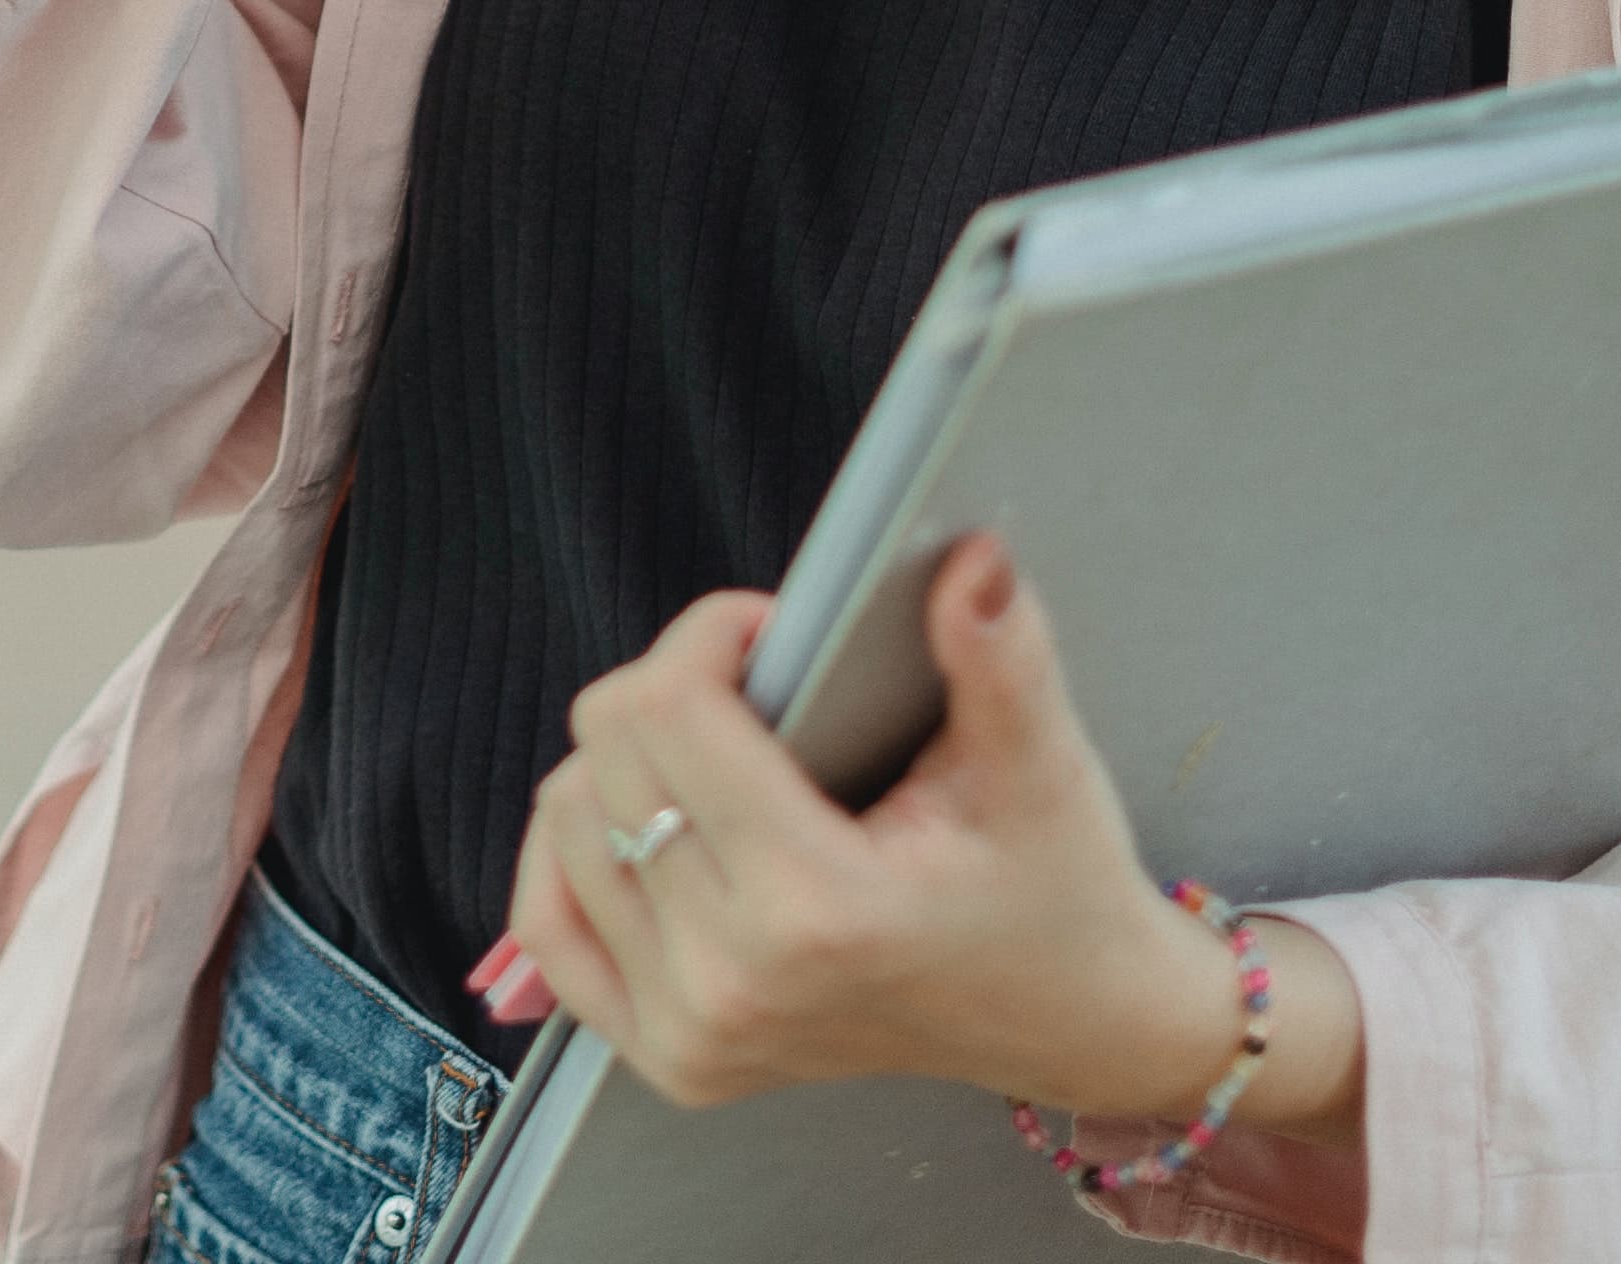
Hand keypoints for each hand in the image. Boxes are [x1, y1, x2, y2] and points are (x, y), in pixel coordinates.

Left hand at [489, 546, 1364, 1145]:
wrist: (1072, 1024)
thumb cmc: (1053, 890)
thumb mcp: (1043, 765)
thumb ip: (999, 655)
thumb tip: (971, 560)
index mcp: (818, 910)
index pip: (668, 710)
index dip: (710, 635)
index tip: (771, 633)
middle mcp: (733, 982)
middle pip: (606, 752)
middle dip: (672, 687)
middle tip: (758, 692)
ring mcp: (692, 1032)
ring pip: (567, 818)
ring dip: (627, 764)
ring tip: (722, 759)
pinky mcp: (669, 1060)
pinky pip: (548, 921)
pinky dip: (577, 852)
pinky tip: (648, 821)